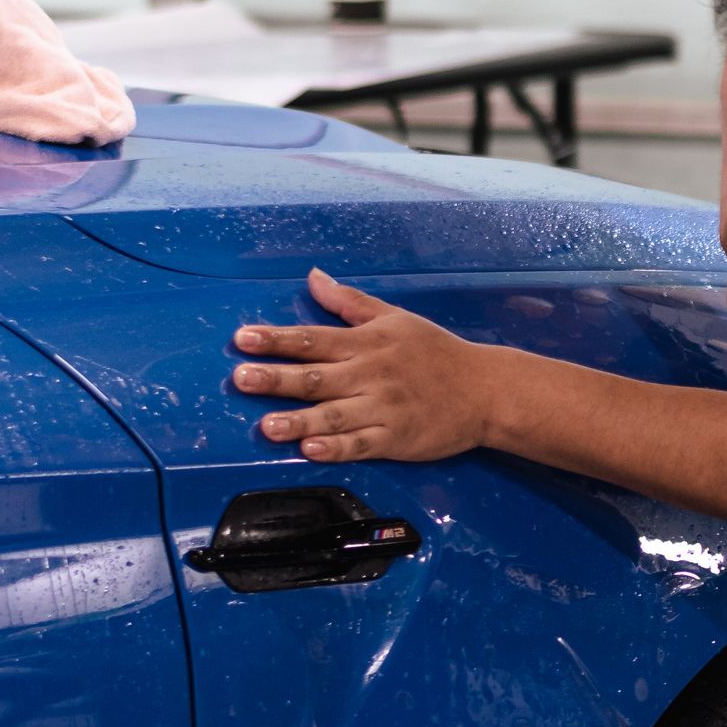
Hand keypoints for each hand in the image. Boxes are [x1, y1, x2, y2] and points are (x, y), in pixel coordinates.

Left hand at [231, 269, 487, 461]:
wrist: (485, 390)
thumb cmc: (436, 353)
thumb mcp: (394, 318)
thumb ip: (349, 301)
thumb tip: (313, 277)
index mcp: (366, 343)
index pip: (312, 339)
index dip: (276, 339)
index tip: (242, 339)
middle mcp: (370, 374)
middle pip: (315, 376)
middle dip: (276, 378)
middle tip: (241, 378)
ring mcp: (383, 408)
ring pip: (333, 414)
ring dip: (299, 420)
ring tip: (267, 426)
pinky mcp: (396, 438)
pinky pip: (361, 444)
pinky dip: (336, 447)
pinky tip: (312, 450)